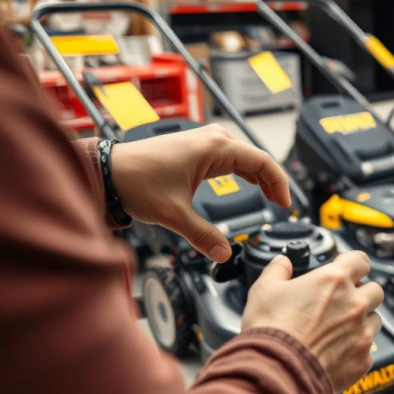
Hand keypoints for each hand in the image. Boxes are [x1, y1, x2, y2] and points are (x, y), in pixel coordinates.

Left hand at [110, 125, 290, 261]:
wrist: (108, 171)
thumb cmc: (137, 183)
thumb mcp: (174, 214)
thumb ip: (203, 235)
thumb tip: (225, 255)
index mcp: (216, 147)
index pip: (263, 162)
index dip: (279, 184)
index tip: (285, 205)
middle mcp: (213, 138)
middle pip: (256, 158)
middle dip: (271, 181)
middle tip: (281, 205)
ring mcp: (204, 140)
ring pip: (244, 157)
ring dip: (258, 175)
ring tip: (269, 197)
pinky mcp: (195, 147)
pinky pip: (230, 157)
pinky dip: (243, 171)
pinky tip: (247, 183)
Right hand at [243, 251, 384, 391]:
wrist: (277, 373)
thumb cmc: (271, 332)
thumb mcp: (264, 290)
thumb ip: (277, 270)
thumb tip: (282, 263)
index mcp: (335, 281)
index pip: (361, 260)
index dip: (352, 262)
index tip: (345, 267)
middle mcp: (354, 304)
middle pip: (374, 290)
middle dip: (361, 292)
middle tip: (342, 300)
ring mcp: (362, 333)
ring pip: (375, 319)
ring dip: (362, 320)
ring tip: (338, 329)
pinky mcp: (362, 360)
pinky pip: (368, 350)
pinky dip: (356, 349)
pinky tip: (336, 352)